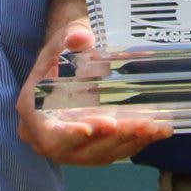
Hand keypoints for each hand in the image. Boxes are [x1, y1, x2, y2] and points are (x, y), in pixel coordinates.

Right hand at [14, 22, 171, 164]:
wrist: (68, 59)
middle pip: (80, 149)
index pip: (50, 134)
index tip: (105, 125)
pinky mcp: (88, 149)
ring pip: (100, 154)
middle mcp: (46, 138)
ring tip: (157, 127)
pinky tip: (157, 131)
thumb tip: (80, 38)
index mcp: (33, 112)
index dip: (73, 135)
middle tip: (144, 124)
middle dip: (115, 137)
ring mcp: (69, 147)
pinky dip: (135, 142)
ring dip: (130, 141)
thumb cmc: (63, 50)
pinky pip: (111, 152)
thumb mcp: (63, 38)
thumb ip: (70, 37)